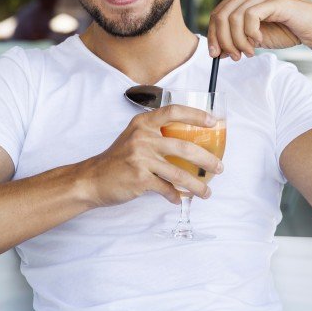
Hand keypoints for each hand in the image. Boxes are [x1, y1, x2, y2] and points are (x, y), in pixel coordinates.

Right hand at [80, 105, 223, 207]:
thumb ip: (155, 135)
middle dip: (206, 160)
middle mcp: (142, 138)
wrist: (92, 179)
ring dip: (197, 185)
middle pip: (184, 147)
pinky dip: (175, 195)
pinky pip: (166, 188)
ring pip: (179, 173)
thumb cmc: (116, 160)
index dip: (195, 115)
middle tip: (218, 167)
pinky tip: (179, 199)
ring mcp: (141, 158)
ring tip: (206, 192)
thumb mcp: (133, 138)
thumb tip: (188, 144)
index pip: (172, 111)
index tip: (212, 122)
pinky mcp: (140, 178)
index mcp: (142, 124)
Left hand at [207, 0, 311, 59]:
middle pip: (221, 16)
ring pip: (233, 18)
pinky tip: (259, 41)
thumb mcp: (253, 39)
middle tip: (234, 57)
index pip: (216, 14)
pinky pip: (249, 17)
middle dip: (224, 41)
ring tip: (248, 52)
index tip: (215, 55)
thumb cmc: (286, 31)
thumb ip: (236, 41)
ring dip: (238, 41)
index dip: (212, 36)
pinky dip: (250, 33)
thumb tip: (216, 52)